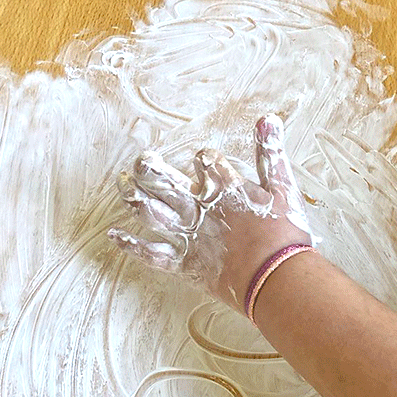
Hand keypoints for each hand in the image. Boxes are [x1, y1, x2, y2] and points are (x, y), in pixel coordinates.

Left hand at [108, 115, 311, 309]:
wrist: (276, 278)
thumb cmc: (283, 234)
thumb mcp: (283, 188)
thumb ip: (271, 153)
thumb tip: (267, 117)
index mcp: (223, 187)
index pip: (204, 159)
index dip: (204, 158)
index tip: (208, 163)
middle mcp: (199, 208)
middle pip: (163, 180)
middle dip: (149, 168)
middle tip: (143, 161)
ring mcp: (188, 236)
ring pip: (151, 212)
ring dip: (132, 196)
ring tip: (122, 184)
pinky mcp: (184, 264)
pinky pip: (152, 255)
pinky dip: (131, 246)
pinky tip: (113, 235)